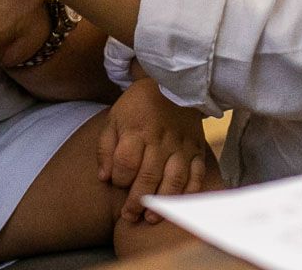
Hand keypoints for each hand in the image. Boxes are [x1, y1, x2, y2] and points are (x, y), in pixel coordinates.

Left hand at [98, 79, 219, 223]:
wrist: (173, 83)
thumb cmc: (139, 105)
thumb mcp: (114, 118)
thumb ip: (105, 148)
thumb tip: (104, 178)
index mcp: (137, 129)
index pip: (126, 162)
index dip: (119, 179)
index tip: (117, 184)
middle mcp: (160, 139)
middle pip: (148, 176)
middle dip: (137, 201)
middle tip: (130, 216)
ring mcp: (181, 145)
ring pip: (174, 179)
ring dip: (162, 201)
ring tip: (151, 217)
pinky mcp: (197, 148)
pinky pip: (197, 174)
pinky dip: (189, 192)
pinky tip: (179, 204)